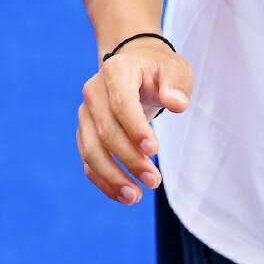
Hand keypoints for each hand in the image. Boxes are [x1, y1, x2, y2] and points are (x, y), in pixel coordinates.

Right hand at [76, 38, 194, 203]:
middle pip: (106, 131)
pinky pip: (88, 160)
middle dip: (129, 160)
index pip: (121, 102)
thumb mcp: (176, 71)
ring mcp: (86, 113)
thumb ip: (177, 86)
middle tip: (154, 181)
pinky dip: (103, 181)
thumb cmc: (159, 71)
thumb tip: (177, 104)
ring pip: (91, 150)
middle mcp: (94, 91)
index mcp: (116, 71)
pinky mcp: (85, 132)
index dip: (135, 128)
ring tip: (135, 197)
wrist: (136, 66)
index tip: (153, 151)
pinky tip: (123, 196)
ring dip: (111, 176)